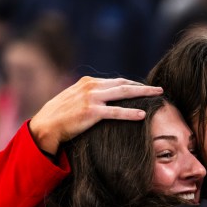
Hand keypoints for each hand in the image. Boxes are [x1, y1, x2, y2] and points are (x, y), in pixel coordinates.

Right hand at [29, 76, 162, 153]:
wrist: (46, 125)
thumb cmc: (60, 115)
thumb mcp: (75, 99)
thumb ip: (90, 96)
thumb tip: (105, 101)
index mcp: (88, 82)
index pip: (116, 81)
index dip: (133, 84)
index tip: (146, 89)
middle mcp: (91, 87)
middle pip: (124, 84)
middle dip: (143, 86)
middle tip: (159, 89)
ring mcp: (91, 98)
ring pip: (123, 94)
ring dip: (143, 94)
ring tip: (158, 96)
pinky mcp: (91, 112)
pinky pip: (116, 112)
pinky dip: (130, 113)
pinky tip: (142, 115)